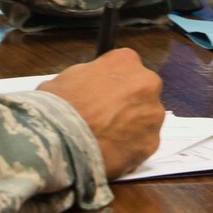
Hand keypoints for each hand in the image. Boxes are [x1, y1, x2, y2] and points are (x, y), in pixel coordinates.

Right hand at [39, 49, 163, 178]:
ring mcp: (152, 114)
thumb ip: (90, 76)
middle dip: (128, 103)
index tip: (104, 94)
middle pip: (142, 92)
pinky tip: (111, 151)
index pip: (126, 67)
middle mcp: (147, 82)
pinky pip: (143, 143)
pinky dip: (130, 148)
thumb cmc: (60, 106)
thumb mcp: (68, 77)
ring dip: (132, 126)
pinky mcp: (152, 141)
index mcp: (125, 60)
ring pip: (146, 119)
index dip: (114, 83)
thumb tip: (91, 84)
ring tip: (106, 138)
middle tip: (106, 117)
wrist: (62, 140)